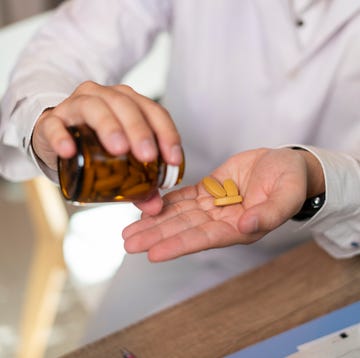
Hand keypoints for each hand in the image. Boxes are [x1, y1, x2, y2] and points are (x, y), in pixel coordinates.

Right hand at [32, 81, 182, 170]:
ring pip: (94, 108)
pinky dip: (62, 137)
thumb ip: (139, 182)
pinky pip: (55, 125)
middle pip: (126, 106)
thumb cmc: (97, 142)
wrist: (59, 134)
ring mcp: (76, 105)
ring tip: (118, 150)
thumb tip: (155, 206)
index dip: (167, 133)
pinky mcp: (52, 120)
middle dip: (139, 131)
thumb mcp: (122, 158)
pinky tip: (69, 151)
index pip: (154, 112)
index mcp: (128, 103)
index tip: (173, 159)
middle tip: (148, 156)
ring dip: (109, 127)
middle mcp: (105, 97)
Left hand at [123, 147, 324, 261]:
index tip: (153, 253)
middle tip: (128, 244)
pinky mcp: (209, 189)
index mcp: (240, 227)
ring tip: (129, 231)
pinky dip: (166, 202)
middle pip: (184, 229)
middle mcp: (222, 220)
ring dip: (154, 222)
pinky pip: (184, 197)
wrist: (285, 164)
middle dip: (156, 236)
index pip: (204, 239)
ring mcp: (214, 205)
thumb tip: (247, 226)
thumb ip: (269, 213)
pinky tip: (148, 207)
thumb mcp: (287, 195)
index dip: (179, 245)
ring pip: (179, 215)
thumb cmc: (291, 180)